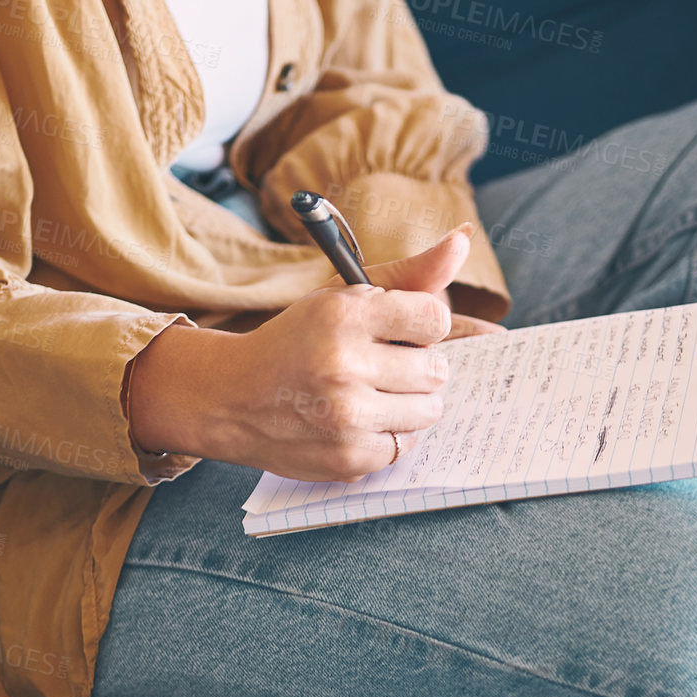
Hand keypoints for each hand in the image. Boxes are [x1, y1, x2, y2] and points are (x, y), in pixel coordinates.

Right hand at [127, 225, 505, 481]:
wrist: (231, 398)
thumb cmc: (299, 341)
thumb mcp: (343, 297)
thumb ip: (410, 273)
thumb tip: (464, 238)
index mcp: (344, 314)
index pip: (435, 318)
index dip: (422, 326)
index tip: (399, 332)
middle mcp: (343, 364)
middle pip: (437, 369)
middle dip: (417, 367)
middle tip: (381, 367)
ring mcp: (346, 416)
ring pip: (429, 410)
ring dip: (408, 403)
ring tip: (371, 394)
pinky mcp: (349, 458)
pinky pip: (406, 446)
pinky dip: (388, 435)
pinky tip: (357, 422)